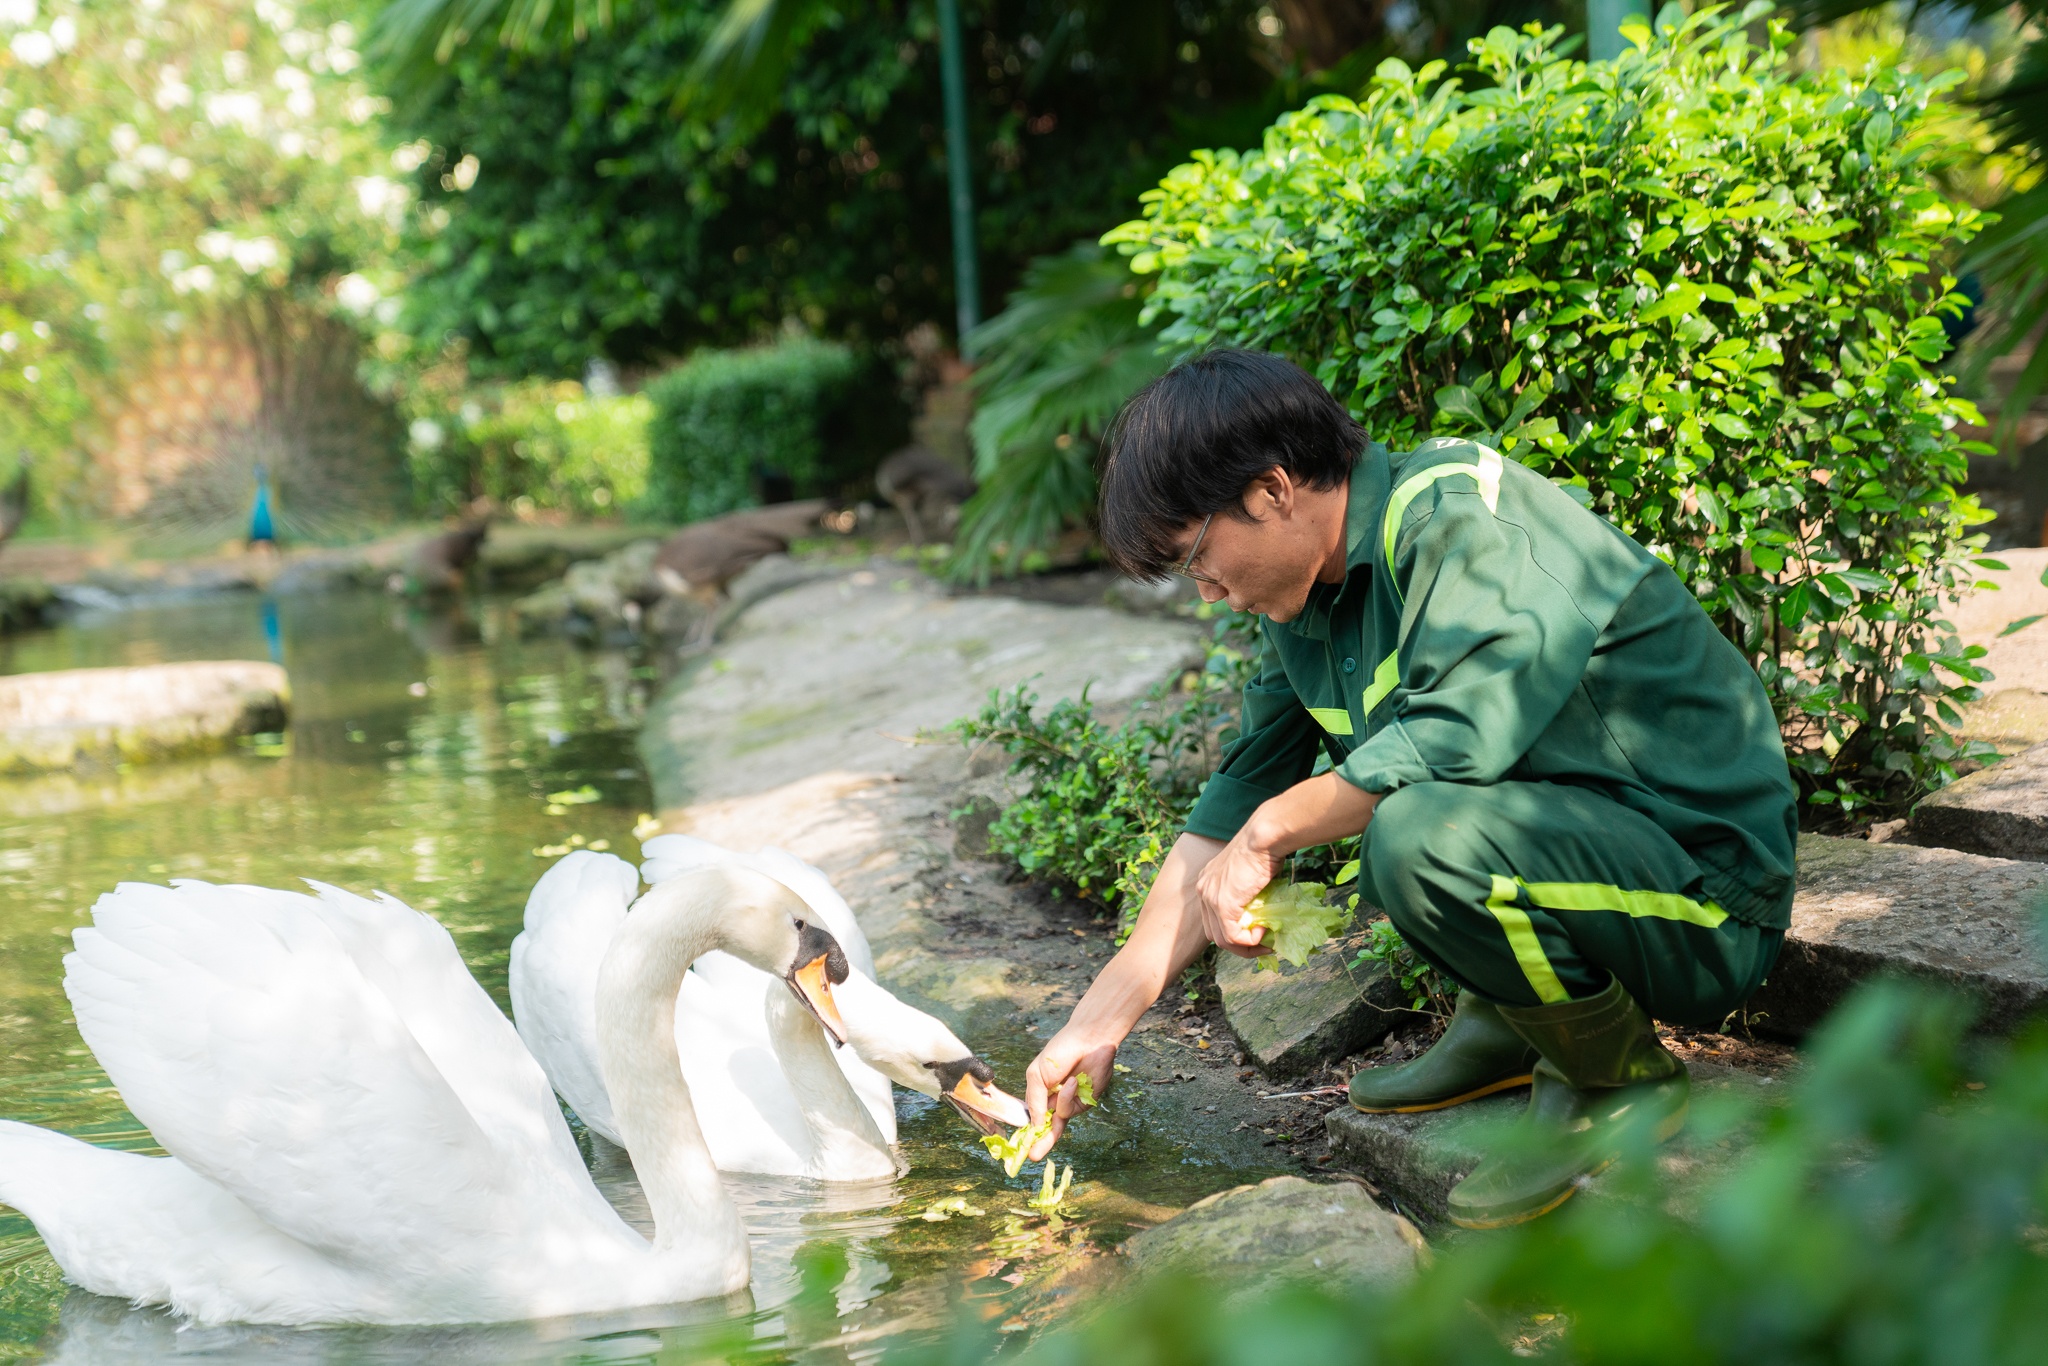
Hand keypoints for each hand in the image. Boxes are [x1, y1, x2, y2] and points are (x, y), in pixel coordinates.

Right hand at [1023, 1026, 1118, 1160]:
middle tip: (1033, 1156)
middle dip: (1041, 1143)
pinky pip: (1072, 1110)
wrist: (1088, 1040)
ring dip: (1060, 1103)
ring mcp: (1072, 1103)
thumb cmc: (1059, 1052)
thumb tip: (1035, 1126)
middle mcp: (1056, 1101)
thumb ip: (1034, 1101)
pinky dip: (1070, 1096)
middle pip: (1048, 1128)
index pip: (1036, 1118)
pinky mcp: (1086, 1103)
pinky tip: (1075, 1081)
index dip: (1030, 1132)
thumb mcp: (1037, 1075)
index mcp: (1042, 1094)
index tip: (1023, 1147)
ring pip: (1060, 1120)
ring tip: (1068, 1081)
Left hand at [1195, 825, 1283, 958]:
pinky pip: (1232, 936)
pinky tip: (1262, 934)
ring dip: (1245, 947)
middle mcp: (1203, 889)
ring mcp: (1210, 898)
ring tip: (1264, 943)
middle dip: (1237, 945)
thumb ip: (1248, 892)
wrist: (1263, 838)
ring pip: (1221, 939)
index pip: (1212, 918)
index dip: (1232, 931)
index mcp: (1207, 881)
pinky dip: (1248, 942)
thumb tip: (1261, 913)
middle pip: (1213, 932)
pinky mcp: (1222, 905)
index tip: (1254, 934)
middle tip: (1261, 945)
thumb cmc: (1263, 848)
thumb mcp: (1250, 872)